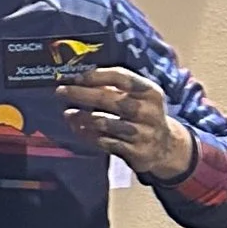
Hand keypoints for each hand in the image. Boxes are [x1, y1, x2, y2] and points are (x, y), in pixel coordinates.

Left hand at [58, 68, 191, 181]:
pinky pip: (106, 142)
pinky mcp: (136, 151)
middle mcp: (149, 111)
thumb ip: (111, 89)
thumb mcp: (136, 98)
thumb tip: (77, 80)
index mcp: (150, 91)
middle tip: (61, 92)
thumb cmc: (142, 115)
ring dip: (83, 117)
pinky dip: (89, 135)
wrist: (165, 147)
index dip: (96, 76)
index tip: (75, 77)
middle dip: (82, 94)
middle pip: (111, 100)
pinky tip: (78, 129)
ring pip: (106, 123)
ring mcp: (143, 132)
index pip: (121, 77)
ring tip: (68, 114)